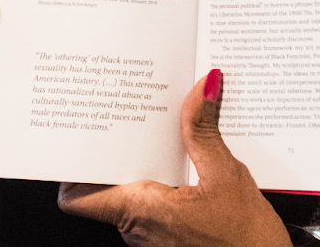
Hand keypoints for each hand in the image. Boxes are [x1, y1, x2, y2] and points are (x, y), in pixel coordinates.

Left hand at [60, 70, 288, 245]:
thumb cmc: (248, 241)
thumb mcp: (227, 176)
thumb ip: (204, 131)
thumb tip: (200, 87)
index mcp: (139, 211)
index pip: (77, 197)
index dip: (71, 168)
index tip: (80, 136)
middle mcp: (137, 229)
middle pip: (104, 186)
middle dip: (114, 150)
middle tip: (126, 114)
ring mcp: (152, 238)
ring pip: (128, 195)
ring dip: (140, 163)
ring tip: (158, 128)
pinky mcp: (168, 240)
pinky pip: (151, 206)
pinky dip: (159, 180)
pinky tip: (181, 160)